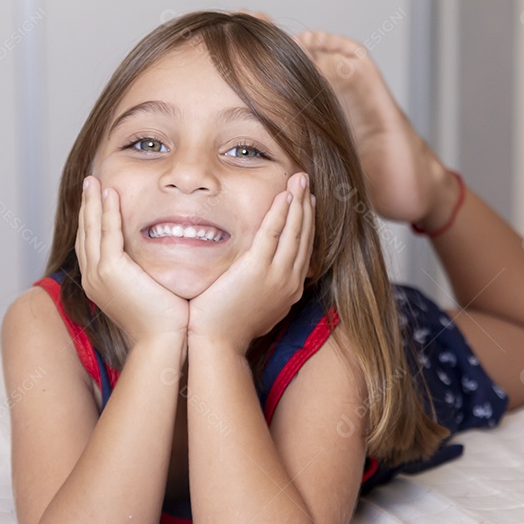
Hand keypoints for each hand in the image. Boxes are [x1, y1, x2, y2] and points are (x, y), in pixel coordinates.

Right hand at [75, 176, 189, 345]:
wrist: (163, 342)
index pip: (92, 244)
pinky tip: (110, 194)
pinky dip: (106, 211)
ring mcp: (98, 274)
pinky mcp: (110, 270)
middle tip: (89, 183)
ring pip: (91, 229)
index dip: (92, 220)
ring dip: (92, 202)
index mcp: (100, 283)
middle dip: (86, 206)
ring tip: (94, 182)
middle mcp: (92, 278)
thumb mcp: (150, 292)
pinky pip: (106, 232)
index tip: (97, 199)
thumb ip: (147, 274)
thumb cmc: (164, 322)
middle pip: (85, 233)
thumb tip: (159, 260)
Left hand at [188, 172, 313, 351]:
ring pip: (293, 231)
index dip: (306, 223)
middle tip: (307, 181)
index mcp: (289, 289)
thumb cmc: (225, 326)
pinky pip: (273, 234)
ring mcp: (276, 275)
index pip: (303, 249)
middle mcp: (289, 281)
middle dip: (307, 206)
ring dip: (298, 202)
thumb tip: (253, 275)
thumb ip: (259, 287)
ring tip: (300, 179)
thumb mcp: (253, 306)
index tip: (307, 203)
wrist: (217, 343)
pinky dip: (281, 213)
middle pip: (304, 236)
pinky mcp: (257, 270)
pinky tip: (285, 196)